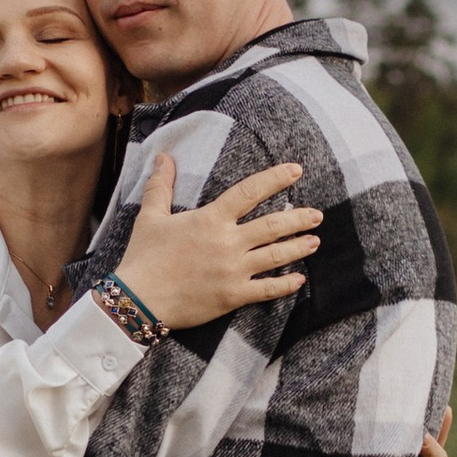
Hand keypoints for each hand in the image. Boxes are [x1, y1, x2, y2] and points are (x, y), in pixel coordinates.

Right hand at [110, 156, 323, 332]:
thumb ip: (161, 185)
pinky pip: (267, 289)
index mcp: (210, 219)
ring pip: (275, 256)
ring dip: (298, 247)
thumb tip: (164, 156)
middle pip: (272, 226)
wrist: (139, 299)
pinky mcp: (233, 296)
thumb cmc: (144, 257)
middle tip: (317, 215)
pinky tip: (299, 279)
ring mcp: (233, 271)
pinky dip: (286, 284)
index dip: (275, 179)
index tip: (295, 171)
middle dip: (298, 218)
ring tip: (315, 241)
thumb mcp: (150, 216)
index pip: (249, 192)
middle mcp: (227, 243)